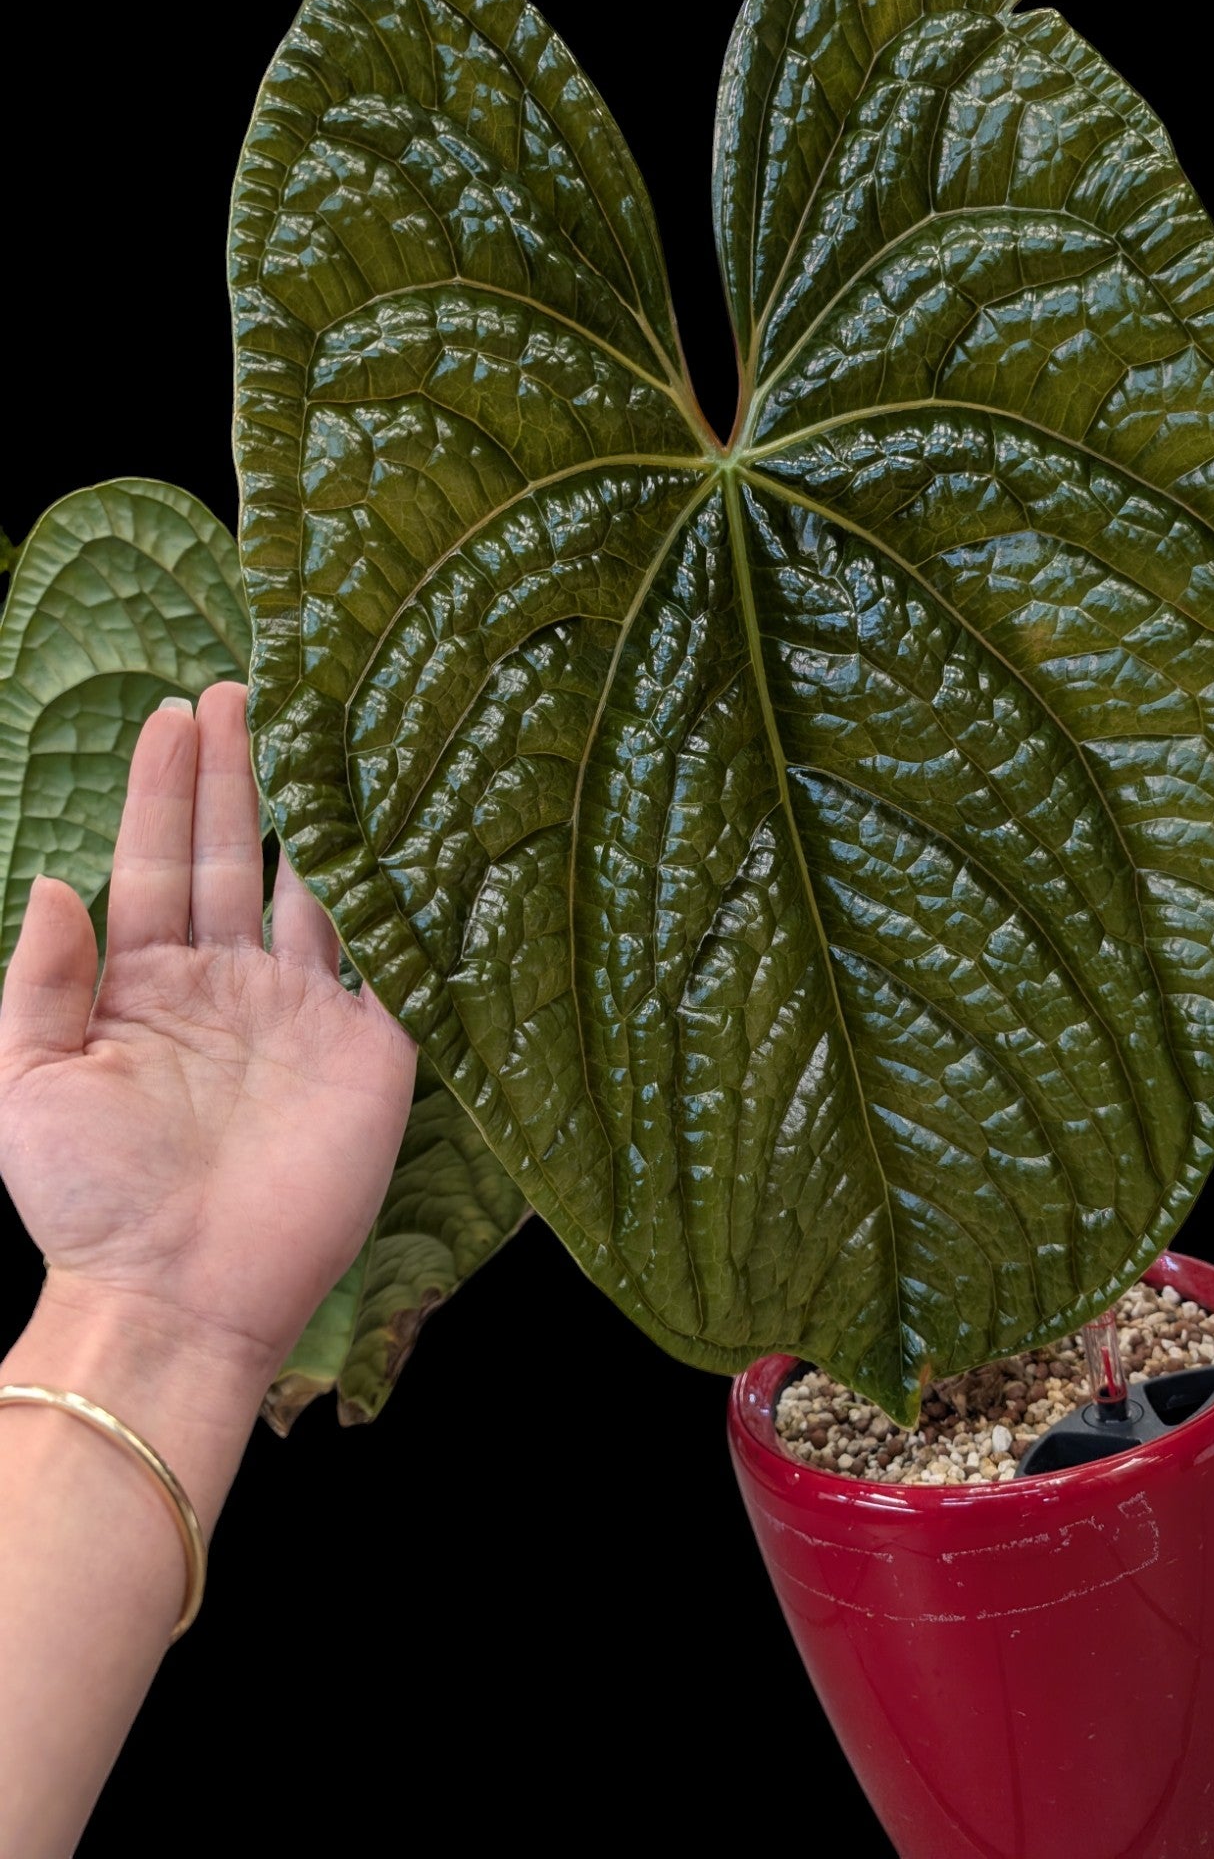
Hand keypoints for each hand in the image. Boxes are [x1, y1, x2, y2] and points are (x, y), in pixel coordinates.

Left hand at [0, 683, 417, 1387]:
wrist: (180, 1295)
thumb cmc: (91, 1201)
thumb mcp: (28, 1087)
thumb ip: (37, 984)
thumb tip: (45, 883)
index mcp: (144, 987)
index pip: (152, 863)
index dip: (162, 789)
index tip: (172, 712)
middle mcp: (227, 986)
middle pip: (232, 856)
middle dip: (234, 774)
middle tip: (240, 689)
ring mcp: (303, 1012)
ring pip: (313, 889)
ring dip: (317, 815)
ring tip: (322, 731)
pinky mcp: (370, 1048)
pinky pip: (388, 959)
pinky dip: (400, 899)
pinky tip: (406, 834)